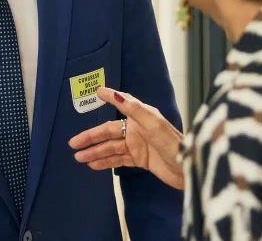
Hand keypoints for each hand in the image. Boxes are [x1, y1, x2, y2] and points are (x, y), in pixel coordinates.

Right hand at [68, 87, 184, 189]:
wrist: (188, 169)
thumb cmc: (174, 143)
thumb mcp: (154, 123)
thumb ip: (132, 108)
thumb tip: (112, 93)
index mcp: (141, 116)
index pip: (120, 103)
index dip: (108, 98)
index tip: (95, 92)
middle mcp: (137, 128)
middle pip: (109, 131)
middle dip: (91, 137)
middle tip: (73, 143)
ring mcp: (137, 145)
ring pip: (111, 147)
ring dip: (95, 152)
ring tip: (79, 157)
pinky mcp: (140, 160)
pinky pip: (118, 160)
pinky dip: (105, 162)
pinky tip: (93, 165)